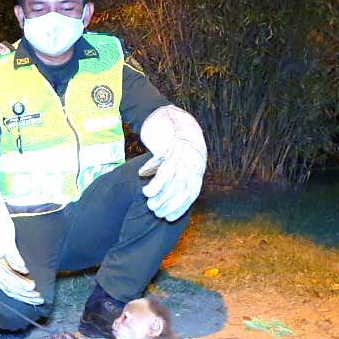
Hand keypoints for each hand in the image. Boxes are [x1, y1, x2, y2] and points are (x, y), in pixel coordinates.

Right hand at [137, 105, 206, 221]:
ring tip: (147, 197)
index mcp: (195, 171)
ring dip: (159, 190)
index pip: (190, 195)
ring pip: (172, 178)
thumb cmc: (176, 147)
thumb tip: (165, 199)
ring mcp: (183, 155)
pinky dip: (153, 174)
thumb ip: (175, 180)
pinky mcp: (171, 145)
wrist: (176, 120)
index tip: (167, 217)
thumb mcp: (181, 164)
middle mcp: (192, 164)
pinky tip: (143, 180)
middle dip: (167, 202)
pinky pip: (162, 163)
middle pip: (180, 188)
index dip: (179, 208)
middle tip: (153, 209)